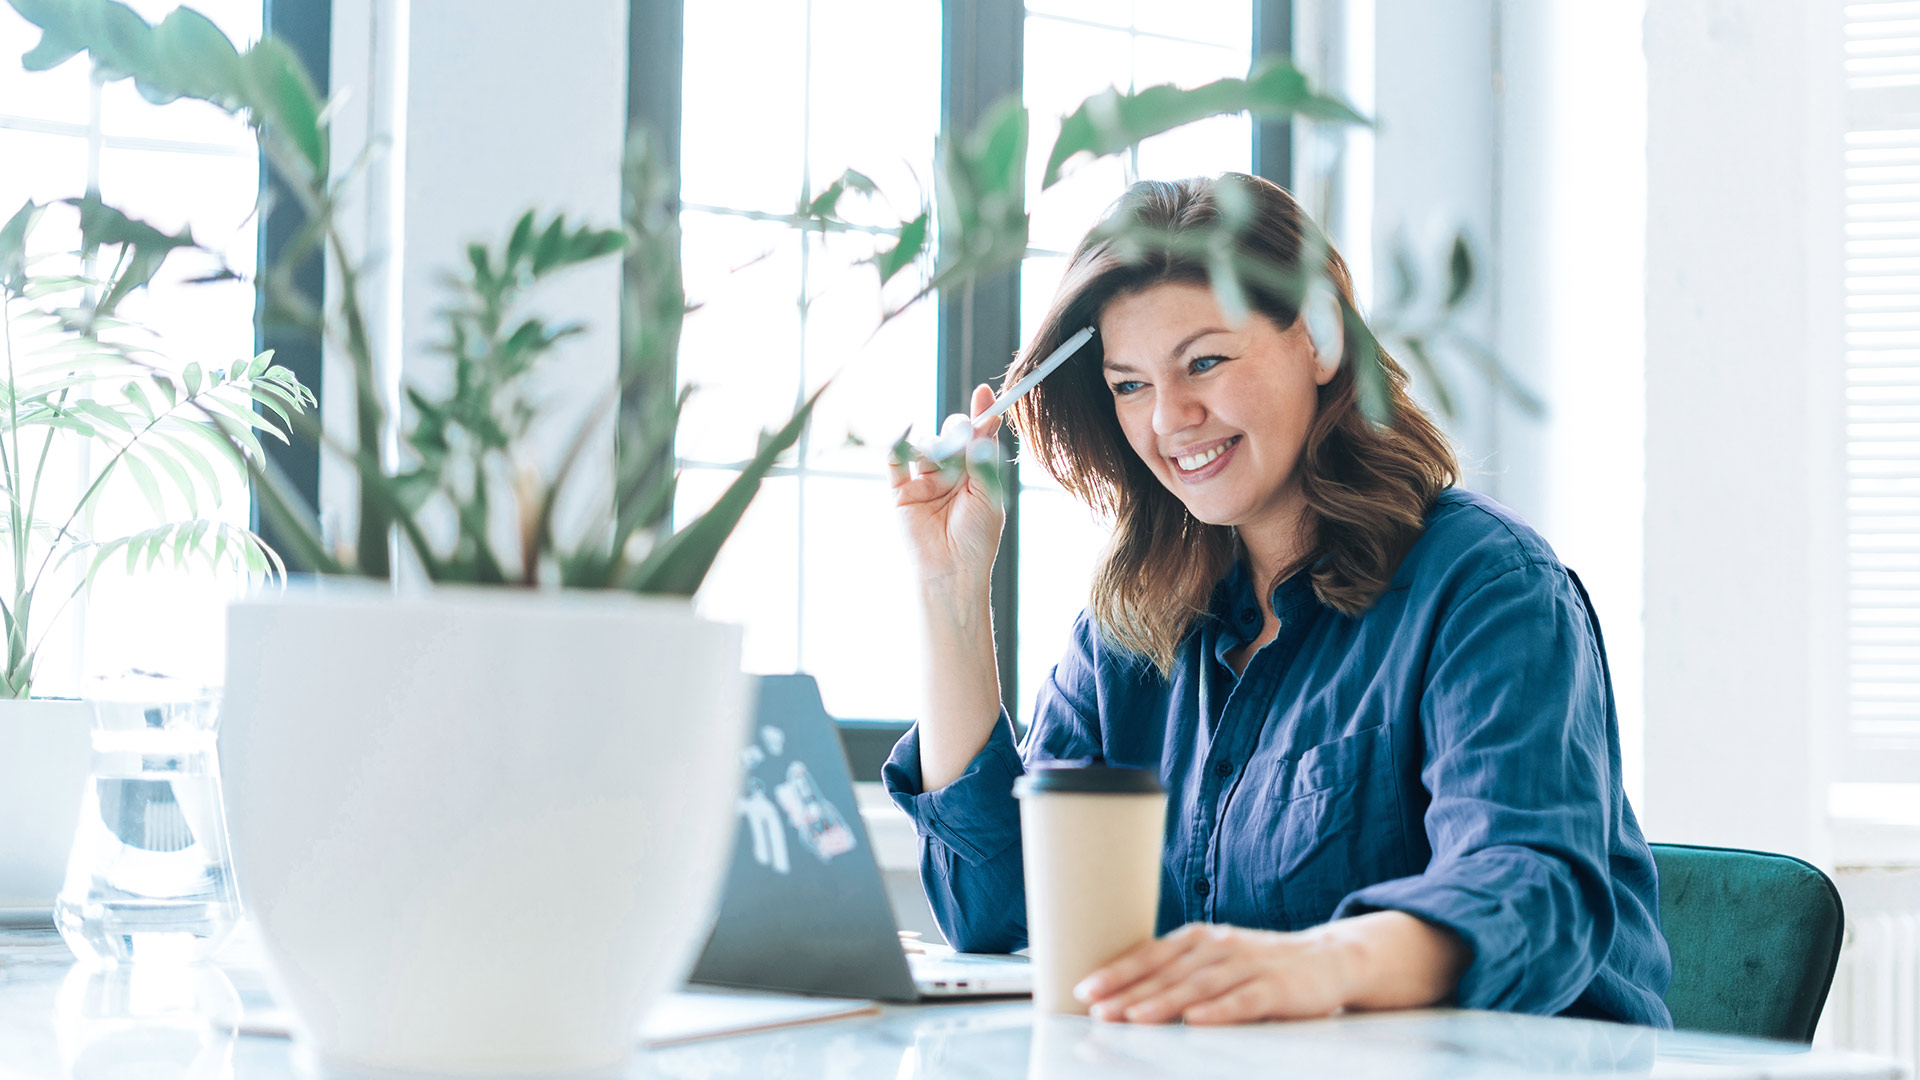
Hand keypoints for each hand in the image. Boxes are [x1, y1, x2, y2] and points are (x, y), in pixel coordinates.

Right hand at [889, 383, 1003, 584]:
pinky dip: (898, 446)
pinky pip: (896, 462)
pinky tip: (905, 436)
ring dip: (935, 447)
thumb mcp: (988, 495)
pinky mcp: (902, 492)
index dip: (982, 415)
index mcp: (976, 475)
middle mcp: (951, 475)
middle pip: (951, 437)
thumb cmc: (976, 538)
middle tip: (963, 436)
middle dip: (958, 431)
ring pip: (927, 446)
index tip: (987, 394)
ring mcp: (925, 482)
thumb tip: (985, 423)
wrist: (951, 571)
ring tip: (942, 464)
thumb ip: (983, 459)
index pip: (979, 438)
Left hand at [1074, 923, 1351, 1024]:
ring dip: (1164, 1001)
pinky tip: (1197, 1021)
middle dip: (1129, 991)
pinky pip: (1244, 1000)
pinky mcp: (1276, 987)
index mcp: (1198, 939)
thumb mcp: (1215, 959)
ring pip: (1199, 985)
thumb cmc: (1259, 964)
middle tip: (1098, 1009)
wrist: (1328, 958)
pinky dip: (1219, 1010)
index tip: (1085, 989)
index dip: (1117, 971)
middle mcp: (1218, 946)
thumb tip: (1125, 995)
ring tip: (1134, 1017)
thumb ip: (1178, 971)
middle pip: (1168, 971)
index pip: (1150, 954)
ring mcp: (1248, 965)